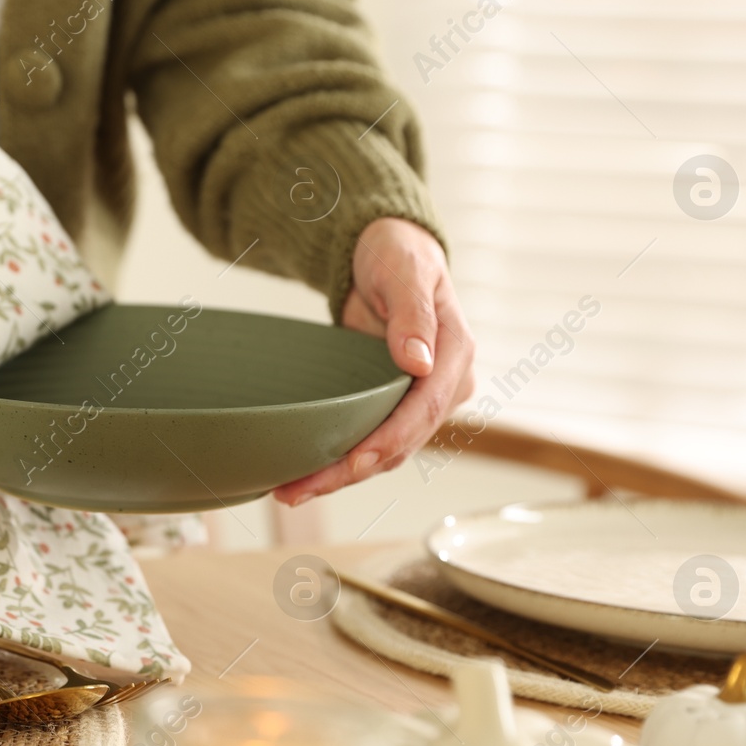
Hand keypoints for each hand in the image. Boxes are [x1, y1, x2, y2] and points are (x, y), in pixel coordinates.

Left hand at [274, 217, 474, 504]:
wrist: (387, 253)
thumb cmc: (398, 254)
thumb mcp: (405, 271)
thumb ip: (413, 313)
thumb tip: (420, 363)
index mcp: (456, 354)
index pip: (425, 410)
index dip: (390, 440)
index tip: (355, 461)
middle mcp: (445, 385)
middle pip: (402, 443)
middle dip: (352, 471)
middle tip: (299, 490)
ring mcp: (421, 399)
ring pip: (385, 452)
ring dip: (340, 476)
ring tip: (289, 492)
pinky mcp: (396, 404)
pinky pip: (372, 440)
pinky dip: (340, 460)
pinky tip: (304, 473)